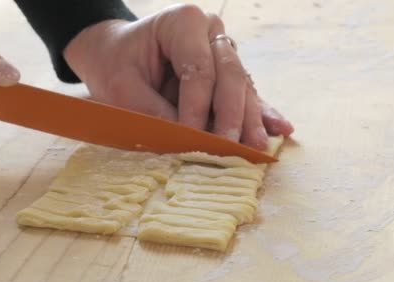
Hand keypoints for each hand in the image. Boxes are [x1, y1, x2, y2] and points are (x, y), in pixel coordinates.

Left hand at [64, 4, 293, 149]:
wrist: (113, 53)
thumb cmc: (114, 64)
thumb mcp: (121, 87)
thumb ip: (153, 110)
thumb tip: (186, 139)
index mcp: (183, 22)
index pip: (199, 69)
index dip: (198, 107)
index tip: (191, 137)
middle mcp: (210, 32)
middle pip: (230, 76)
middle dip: (231, 115)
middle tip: (231, 147)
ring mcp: (222, 50)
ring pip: (242, 87)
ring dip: (249, 120)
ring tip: (257, 148)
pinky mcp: (226, 72)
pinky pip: (246, 94)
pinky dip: (260, 113)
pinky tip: (280, 128)